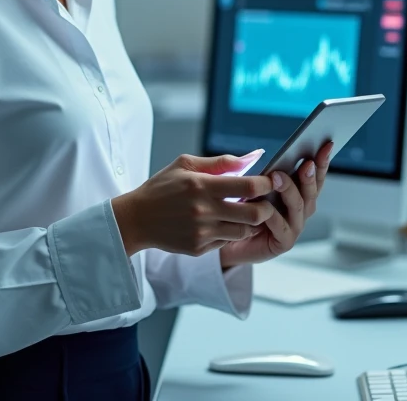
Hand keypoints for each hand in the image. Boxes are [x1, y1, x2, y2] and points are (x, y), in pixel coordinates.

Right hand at [111, 154, 276, 257]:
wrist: (136, 219)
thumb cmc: (162, 187)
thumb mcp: (185, 164)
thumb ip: (220, 162)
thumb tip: (251, 158)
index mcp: (202, 186)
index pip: (249, 185)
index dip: (266, 184)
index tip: (270, 182)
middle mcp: (204, 211)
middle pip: (254, 214)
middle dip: (266, 208)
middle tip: (264, 202)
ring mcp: (202, 232)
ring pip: (243, 231)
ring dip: (249, 222)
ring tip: (243, 213)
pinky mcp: (198, 248)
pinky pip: (226, 242)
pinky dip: (228, 232)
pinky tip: (220, 223)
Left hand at [219, 140, 332, 268]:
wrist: (230, 240)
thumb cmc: (241, 210)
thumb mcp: (250, 186)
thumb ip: (259, 173)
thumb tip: (259, 153)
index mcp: (297, 194)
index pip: (314, 176)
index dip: (322, 161)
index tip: (327, 144)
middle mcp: (300, 210)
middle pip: (311, 191)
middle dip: (310, 175)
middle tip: (307, 162)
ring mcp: (294, 226)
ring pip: (298, 206)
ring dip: (290, 190)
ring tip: (278, 176)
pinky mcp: (283, 242)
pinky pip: (281, 226)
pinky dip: (274, 216)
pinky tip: (266, 206)